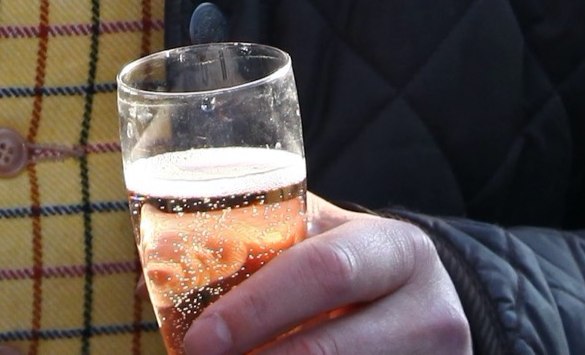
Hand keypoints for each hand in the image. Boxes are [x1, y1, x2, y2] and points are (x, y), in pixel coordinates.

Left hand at [181, 197, 468, 354]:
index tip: (200, 339)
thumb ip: (265, 241)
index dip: (256, 309)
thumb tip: (152, 270)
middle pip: (334, 350)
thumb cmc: (353, 273)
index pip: (324, 272)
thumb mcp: (328, 243)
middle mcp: (432, 312)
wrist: (426, 314)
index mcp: (399, 251)